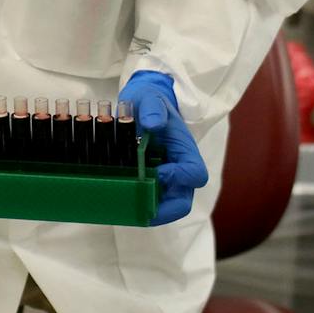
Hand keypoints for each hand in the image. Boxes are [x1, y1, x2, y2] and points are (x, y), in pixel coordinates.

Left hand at [118, 70, 209, 226]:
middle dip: (165, 211)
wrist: (141, 104)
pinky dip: (136, 206)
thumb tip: (153, 124)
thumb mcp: (150, 98)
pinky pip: (148, 201)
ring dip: (148, 212)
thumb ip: (153, 108)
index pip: (195, 173)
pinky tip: (118, 204)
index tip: (158, 172)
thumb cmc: (149, 101)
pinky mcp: (149, 182)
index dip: (180, 178)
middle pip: (182, 201)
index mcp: (185, 150)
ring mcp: (164, 178)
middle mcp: (178, 169)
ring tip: (126, 212)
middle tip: (143, 213)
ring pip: (164, 206)